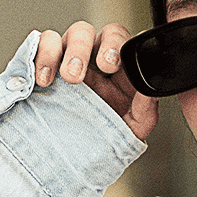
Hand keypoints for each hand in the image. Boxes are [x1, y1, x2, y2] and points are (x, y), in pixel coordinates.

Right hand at [33, 19, 157, 142]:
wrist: (59, 164)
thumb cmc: (93, 147)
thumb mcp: (126, 135)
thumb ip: (144, 114)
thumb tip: (153, 92)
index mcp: (120, 76)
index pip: (129, 46)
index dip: (125, 46)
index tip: (118, 63)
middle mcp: (97, 63)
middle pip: (107, 33)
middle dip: (106, 45)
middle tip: (104, 66)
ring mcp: (70, 59)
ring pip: (78, 32)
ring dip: (76, 49)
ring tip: (70, 78)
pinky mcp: (43, 62)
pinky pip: (44, 41)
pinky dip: (45, 53)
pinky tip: (45, 79)